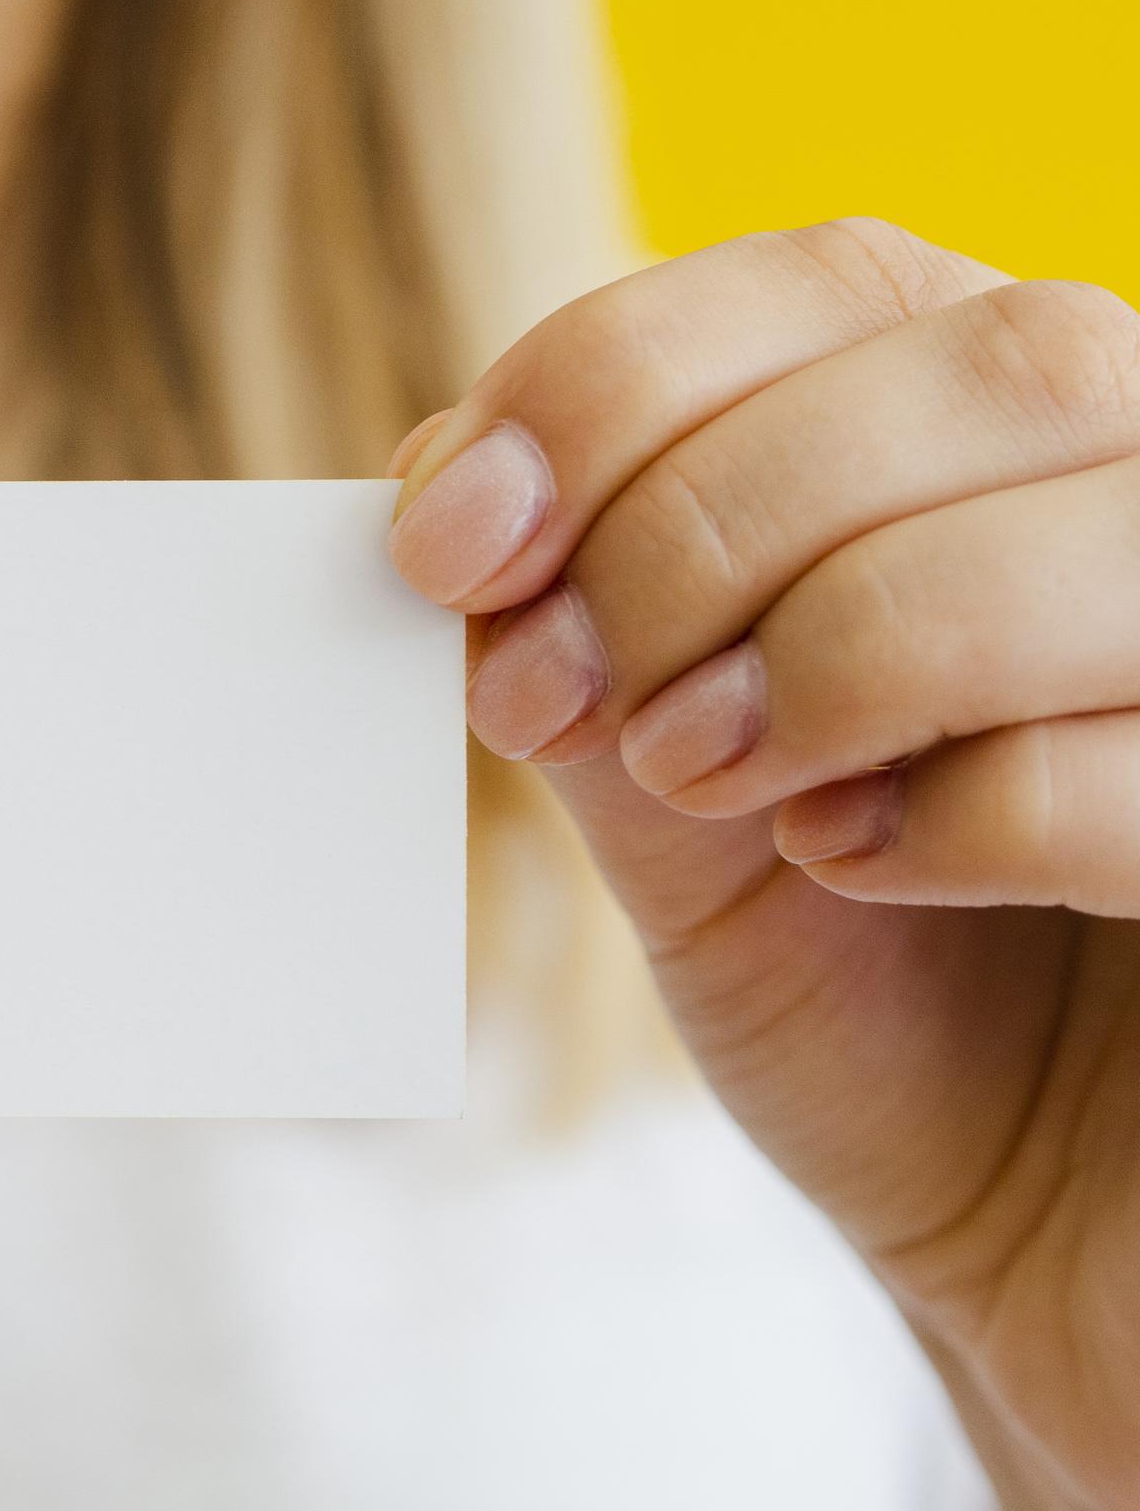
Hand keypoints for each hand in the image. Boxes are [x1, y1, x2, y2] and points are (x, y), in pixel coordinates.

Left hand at [388, 219, 1139, 1510]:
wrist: (1030, 1234)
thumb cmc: (868, 996)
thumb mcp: (674, 807)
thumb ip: (581, 642)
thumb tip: (435, 492)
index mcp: (1000, 443)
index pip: (829, 276)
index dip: (613, 381)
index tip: (442, 540)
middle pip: (978, 361)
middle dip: (699, 526)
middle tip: (562, 692)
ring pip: (1082, 527)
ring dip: (828, 650)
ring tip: (700, 777)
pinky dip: (961, 803)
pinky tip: (854, 863)